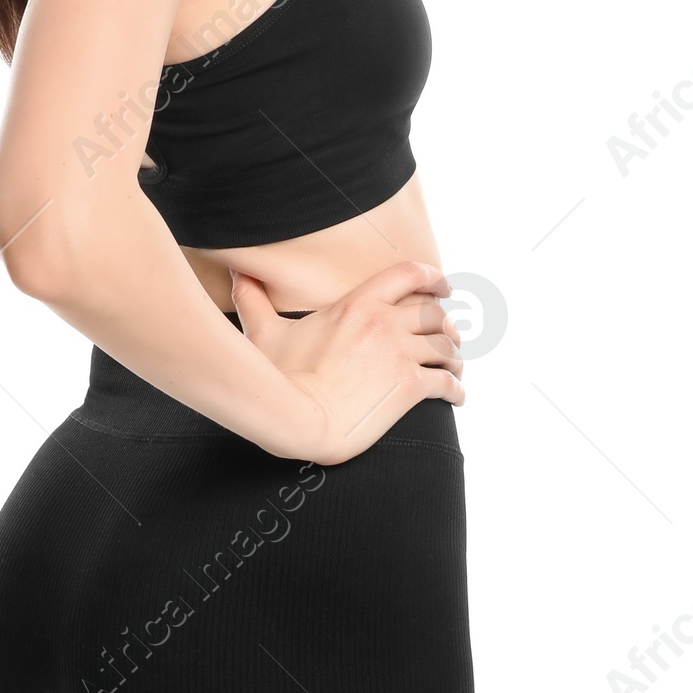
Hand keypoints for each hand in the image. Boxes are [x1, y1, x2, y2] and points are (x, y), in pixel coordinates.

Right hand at [230, 260, 463, 464]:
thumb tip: (236, 274)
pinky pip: (447, 382)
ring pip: (446, 346)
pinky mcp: (409, 387)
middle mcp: (385, 323)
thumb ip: (253, 299)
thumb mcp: (263, 331)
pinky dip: (457, 388)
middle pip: (434, 313)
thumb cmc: (278, 376)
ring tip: (454, 368)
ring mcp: (399, 355)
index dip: (432, 277)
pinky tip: (456, 396)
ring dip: (454, 357)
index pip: (408, 274)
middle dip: (446, 324)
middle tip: (449, 337)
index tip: (444, 285)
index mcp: (358, 304)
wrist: (297, 418)